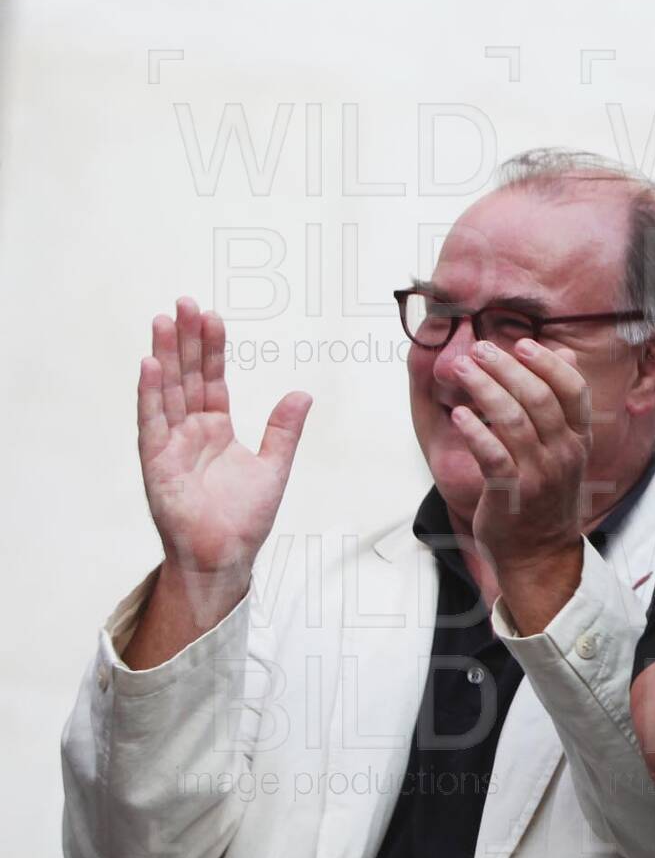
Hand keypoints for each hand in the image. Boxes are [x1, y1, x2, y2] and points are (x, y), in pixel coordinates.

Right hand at [137, 298, 310, 599]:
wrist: (225, 554)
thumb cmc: (243, 518)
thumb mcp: (274, 466)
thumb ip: (284, 429)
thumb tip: (302, 394)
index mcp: (216, 429)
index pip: (212, 379)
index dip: (212, 348)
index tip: (212, 316)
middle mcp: (190, 431)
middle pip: (186, 376)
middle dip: (186, 340)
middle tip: (185, 303)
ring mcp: (170, 444)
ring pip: (167, 391)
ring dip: (165, 356)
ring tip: (164, 321)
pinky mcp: (156, 462)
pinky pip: (153, 422)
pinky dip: (151, 393)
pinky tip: (150, 364)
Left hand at [447, 338, 592, 568]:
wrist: (540, 553)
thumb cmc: (546, 496)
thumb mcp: (565, 449)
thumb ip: (563, 403)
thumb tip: (564, 354)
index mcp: (578, 440)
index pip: (573, 391)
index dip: (548, 363)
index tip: (522, 344)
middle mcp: (563, 454)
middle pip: (539, 398)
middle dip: (507, 368)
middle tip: (480, 350)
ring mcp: (539, 474)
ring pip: (513, 421)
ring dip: (485, 389)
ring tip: (463, 370)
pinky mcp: (511, 492)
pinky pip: (492, 455)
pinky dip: (474, 431)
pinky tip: (459, 414)